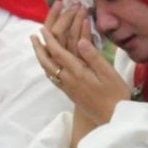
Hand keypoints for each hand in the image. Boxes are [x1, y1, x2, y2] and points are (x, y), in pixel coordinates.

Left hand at [31, 7, 128, 124]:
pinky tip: (49, 66)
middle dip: (39, 48)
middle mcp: (68, 80)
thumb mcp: (108, 73)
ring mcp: (67, 88)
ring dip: (41, 57)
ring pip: (48, 71)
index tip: (42, 28)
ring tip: (37, 48)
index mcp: (77, 72)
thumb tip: (80, 41)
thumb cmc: (115, 94)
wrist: (113, 119)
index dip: (49, 39)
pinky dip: (47, 68)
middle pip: (47, 62)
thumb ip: (93, 56)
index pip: (58, 53)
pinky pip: (53, 78)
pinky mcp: (70, 93)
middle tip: (33, 35)